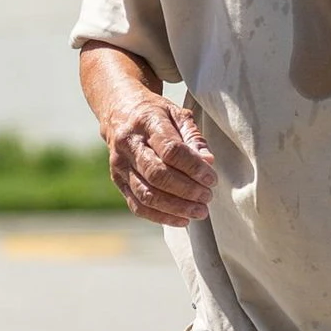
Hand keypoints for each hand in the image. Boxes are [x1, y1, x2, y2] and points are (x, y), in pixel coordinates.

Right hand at [97, 89, 217, 226]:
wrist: (119, 111)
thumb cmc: (155, 114)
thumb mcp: (177, 114)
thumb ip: (194, 138)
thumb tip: (208, 162)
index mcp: (146, 122)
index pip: (171, 150)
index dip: (193, 168)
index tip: (212, 179)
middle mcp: (129, 144)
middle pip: (157, 174)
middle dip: (186, 190)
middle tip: (207, 197)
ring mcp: (120, 165)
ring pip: (146, 194)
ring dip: (176, 207)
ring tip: (199, 211)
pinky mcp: (118, 181)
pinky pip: (137, 205)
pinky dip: (161, 217)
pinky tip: (182, 220)